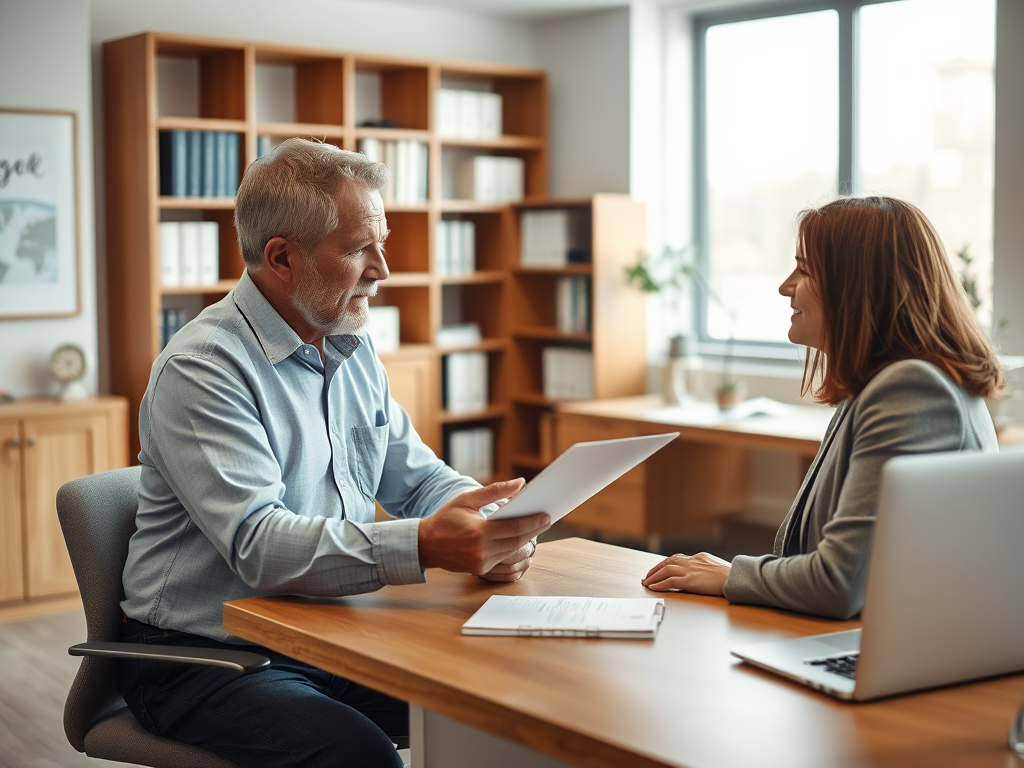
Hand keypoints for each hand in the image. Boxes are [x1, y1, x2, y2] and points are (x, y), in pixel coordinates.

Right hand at [418, 479, 549, 575]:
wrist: (425, 544)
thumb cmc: (445, 519)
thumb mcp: (467, 499)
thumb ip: (495, 491)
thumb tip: (520, 484)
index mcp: (479, 532)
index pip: (514, 528)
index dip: (533, 522)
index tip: (546, 515)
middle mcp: (481, 551)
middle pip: (517, 541)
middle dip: (534, 531)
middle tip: (547, 520)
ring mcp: (481, 563)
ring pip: (512, 552)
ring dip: (526, 541)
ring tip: (536, 528)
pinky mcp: (480, 570)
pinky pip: (503, 561)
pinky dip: (513, 551)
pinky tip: (520, 541)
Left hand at [641, 552, 730, 595]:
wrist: (735, 578)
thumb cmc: (731, 576)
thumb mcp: (717, 567)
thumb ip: (708, 567)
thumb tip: (704, 573)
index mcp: (699, 557)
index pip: (678, 558)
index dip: (667, 563)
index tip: (660, 567)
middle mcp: (692, 561)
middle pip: (668, 562)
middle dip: (656, 568)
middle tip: (647, 575)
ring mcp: (690, 570)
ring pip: (666, 570)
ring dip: (654, 576)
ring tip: (646, 582)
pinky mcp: (689, 580)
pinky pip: (670, 581)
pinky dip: (659, 584)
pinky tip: (653, 587)